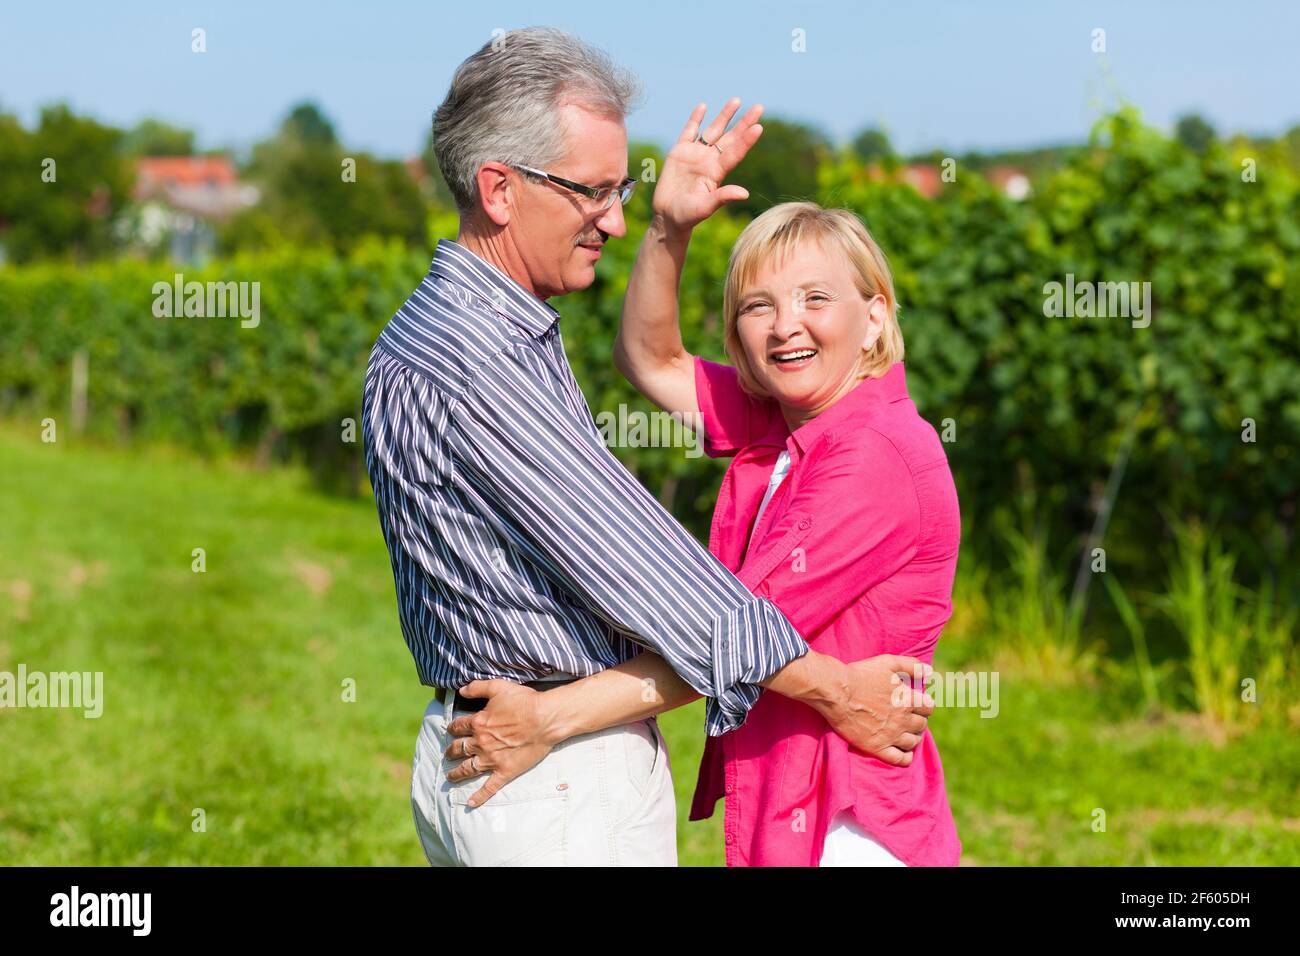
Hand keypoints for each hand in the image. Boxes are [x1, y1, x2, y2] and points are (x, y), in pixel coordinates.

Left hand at [443, 679, 562, 807]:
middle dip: (451, 752)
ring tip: (450, 777)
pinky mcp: (505, 772)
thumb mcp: (498, 687)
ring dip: (456, 773)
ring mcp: (492, 760)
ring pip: (467, 769)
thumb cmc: (524, 701)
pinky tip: (470, 804)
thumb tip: (461, 689)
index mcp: (478, 723)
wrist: (545, 719)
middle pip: (459, 749)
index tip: (450, 730)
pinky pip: (489, 787)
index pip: (458, 727)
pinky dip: (479, 797)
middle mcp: (481, 743)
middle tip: (448, 754)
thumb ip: (477, 687)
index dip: (452, 728)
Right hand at [653, 97, 763, 236]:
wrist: (668, 216)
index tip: (758, 127)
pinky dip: (695, 119)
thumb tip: (745, 194)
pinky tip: (703, 106)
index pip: (735, 152)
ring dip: (725, 116)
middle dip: (744, 122)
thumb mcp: (705, 207)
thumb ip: (723, 197)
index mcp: (717, 172)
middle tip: (759, 108)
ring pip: (713, 131)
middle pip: (730, 138)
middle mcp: (709, 161)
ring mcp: (695, 155)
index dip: (746, 140)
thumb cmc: (687, 216)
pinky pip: (689, 132)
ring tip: (737, 100)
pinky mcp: (679, 152)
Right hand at [821, 655, 934, 765]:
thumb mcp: (888, 662)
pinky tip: (905, 753)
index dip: (924, 706)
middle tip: (910, 720)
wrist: (837, 692)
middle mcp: (903, 719)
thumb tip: (929, 671)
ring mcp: (891, 735)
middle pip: (921, 725)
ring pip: (912, 742)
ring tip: (907, 734)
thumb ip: (911, 665)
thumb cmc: (861, 674)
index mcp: (907, 699)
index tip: (917, 705)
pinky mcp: (877, 747)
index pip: (928, 708)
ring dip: (914, 738)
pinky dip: (906, 758)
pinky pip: (899, 759)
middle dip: (918, 722)